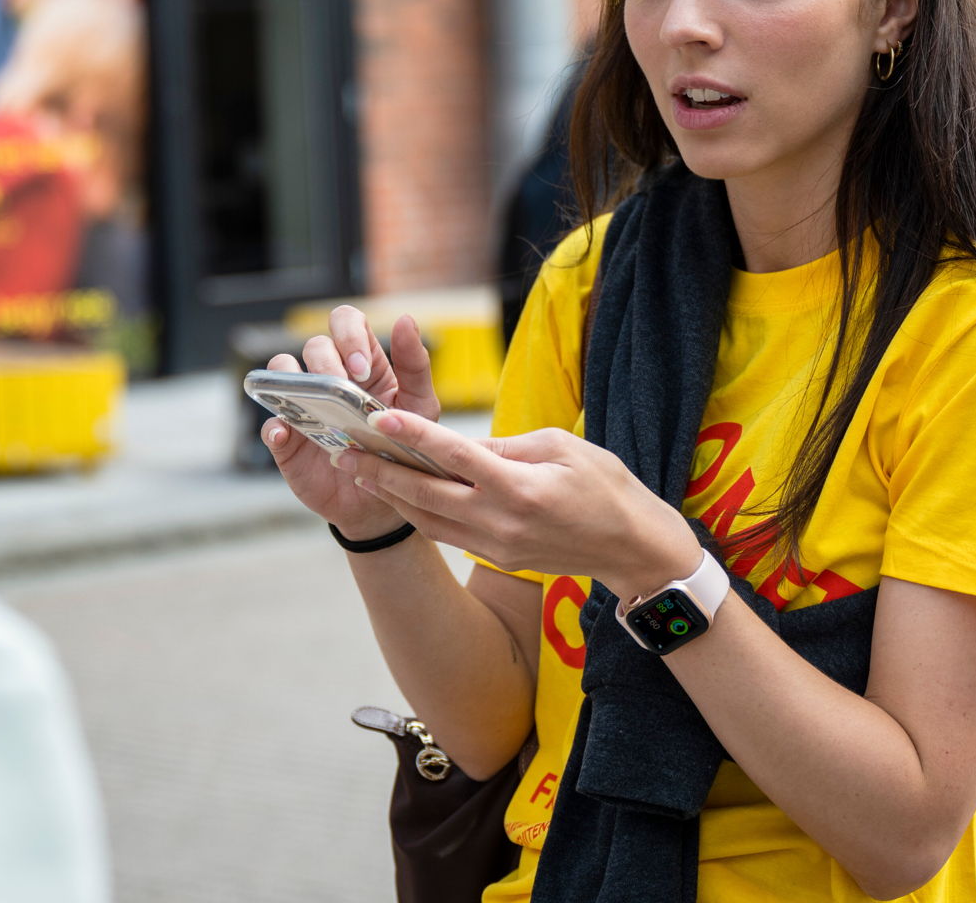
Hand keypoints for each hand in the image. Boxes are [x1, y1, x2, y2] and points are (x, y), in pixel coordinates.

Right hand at [260, 307, 443, 540]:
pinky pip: (270, 425)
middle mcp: (329, 379)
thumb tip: (406, 319)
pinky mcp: (288, 440)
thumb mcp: (420, 407)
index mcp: (363, 365)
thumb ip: (415, 365)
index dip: (349, 335)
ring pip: (282, 371)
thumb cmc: (402, 446)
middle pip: (315, 345)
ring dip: (293, 380)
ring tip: (315, 404)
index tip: (362, 369)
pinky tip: (287, 432)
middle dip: (327, 361)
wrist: (384, 502)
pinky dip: (274, 426)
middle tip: (345, 386)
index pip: (346, 324)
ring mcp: (305, 406)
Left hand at [341, 411, 702, 599]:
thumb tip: (461, 445)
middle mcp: (501, 521)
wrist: (631, 548)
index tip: (380, 418)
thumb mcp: (562, 447)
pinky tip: (398, 496)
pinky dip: (417, 513)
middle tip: (345, 451)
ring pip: (428, 519)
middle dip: (381, 471)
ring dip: (391, 496)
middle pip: (426, 494)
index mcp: (520, 487)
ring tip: (359, 472)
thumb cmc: (606, 486)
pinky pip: (447, 534)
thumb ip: (508, 446)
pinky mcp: (497, 557)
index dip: (414, 436)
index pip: (455, 456)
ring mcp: (496, 545)